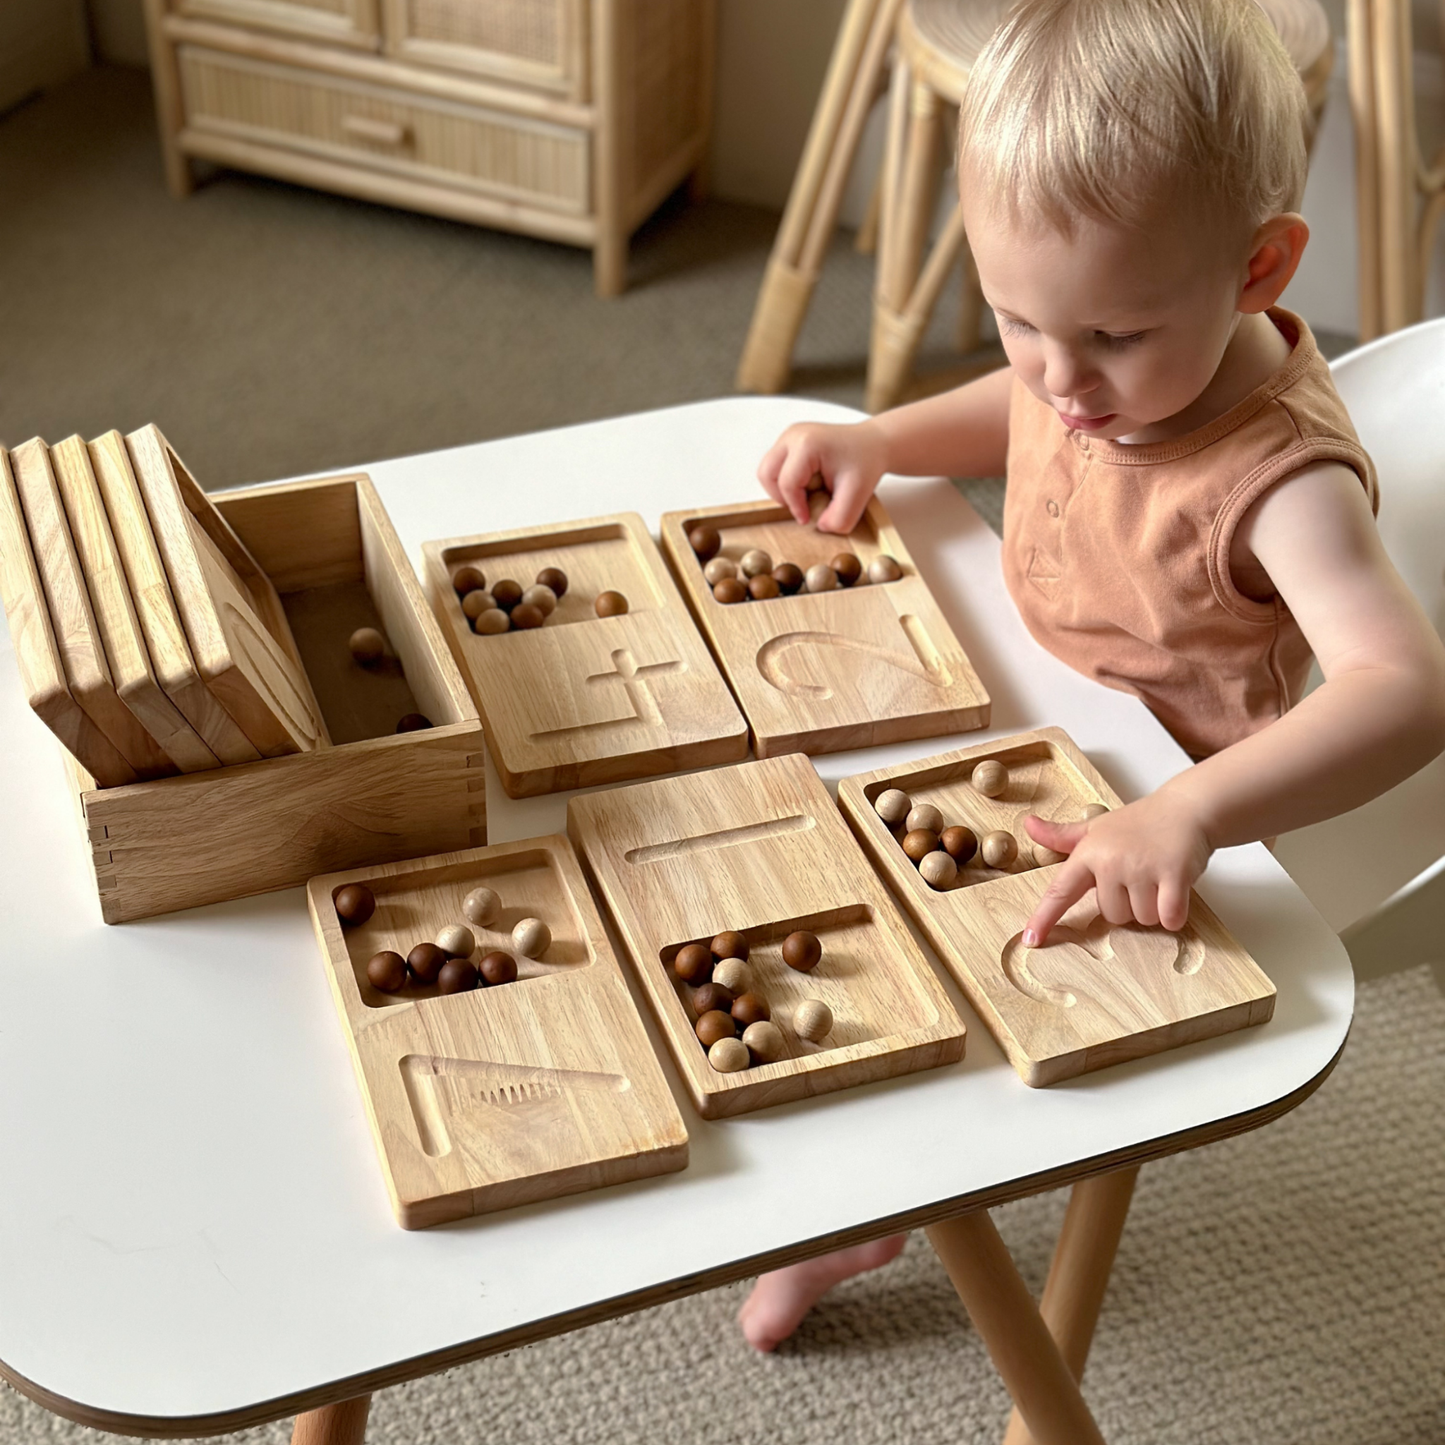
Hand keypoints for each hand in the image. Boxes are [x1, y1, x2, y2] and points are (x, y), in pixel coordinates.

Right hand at [757, 420, 888, 532]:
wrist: (874, 443)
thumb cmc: (866, 462)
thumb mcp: (858, 495)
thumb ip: (840, 518)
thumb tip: (820, 526)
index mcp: (807, 444)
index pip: (787, 483)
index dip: (795, 507)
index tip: (807, 519)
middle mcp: (793, 435)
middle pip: (767, 474)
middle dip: (781, 497)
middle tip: (801, 507)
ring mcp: (790, 435)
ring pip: (768, 471)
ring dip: (782, 490)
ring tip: (807, 495)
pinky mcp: (790, 441)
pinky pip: (775, 467)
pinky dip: (787, 481)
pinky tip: (808, 484)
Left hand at [1019, 791, 1212, 946]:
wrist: (1187, 808)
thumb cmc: (1141, 822)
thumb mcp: (1096, 827)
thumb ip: (1062, 835)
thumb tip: (1029, 825)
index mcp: (1088, 853)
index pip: (1060, 891)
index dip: (1043, 918)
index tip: (1031, 940)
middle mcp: (1110, 861)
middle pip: (1112, 915)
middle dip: (1129, 903)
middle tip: (1140, 874)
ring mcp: (1141, 869)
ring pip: (1141, 919)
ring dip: (1153, 907)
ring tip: (1158, 876)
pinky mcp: (1173, 876)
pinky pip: (1168, 919)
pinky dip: (1175, 914)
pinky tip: (1175, 889)